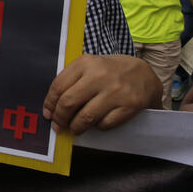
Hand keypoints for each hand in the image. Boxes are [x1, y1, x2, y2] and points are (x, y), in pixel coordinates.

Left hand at [42, 54, 160, 133]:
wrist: (144, 72)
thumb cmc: (110, 71)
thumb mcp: (90, 66)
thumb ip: (72, 80)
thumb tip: (52, 107)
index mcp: (85, 63)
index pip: (58, 86)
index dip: (50, 104)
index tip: (48, 114)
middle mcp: (99, 75)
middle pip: (69, 103)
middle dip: (60, 118)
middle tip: (58, 125)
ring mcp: (116, 91)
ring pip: (86, 117)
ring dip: (76, 127)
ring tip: (74, 128)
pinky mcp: (130, 105)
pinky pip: (105, 124)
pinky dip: (97, 127)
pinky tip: (96, 123)